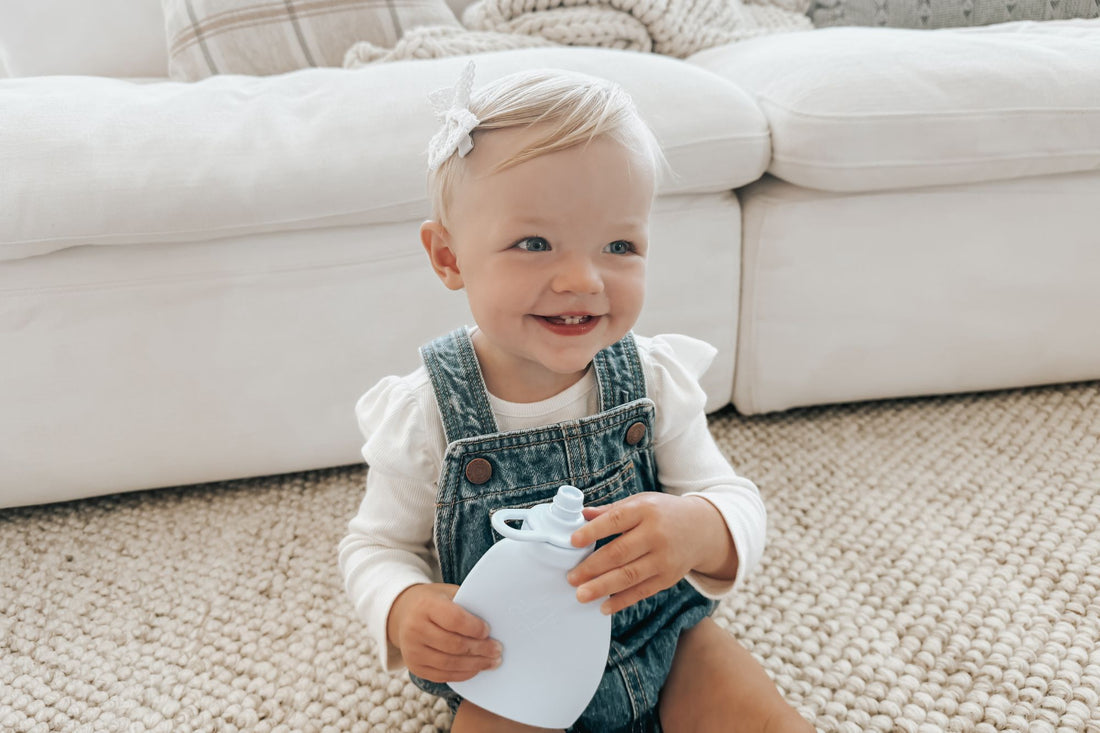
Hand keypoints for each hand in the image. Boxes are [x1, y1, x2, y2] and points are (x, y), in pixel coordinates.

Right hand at [387, 583, 502, 682]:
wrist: (404, 613)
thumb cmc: (434, 601)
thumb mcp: (448, 593)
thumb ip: (467, 605)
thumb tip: (496, 622)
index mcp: (425, 605)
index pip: (454, 619)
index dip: (474, 627)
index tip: (489, 630)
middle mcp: (415, 629)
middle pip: (454, 645)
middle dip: (481, 649)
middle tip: (498, 650)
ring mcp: (412, 650)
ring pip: (449, 663)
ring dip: (475, 664)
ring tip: (492, 662)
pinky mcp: (414, 666)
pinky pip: (442, 675)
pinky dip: (462, 674)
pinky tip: (475, 668)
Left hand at [566, 493, 733, 614]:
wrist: (702, 529)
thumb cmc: (663, 513)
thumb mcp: (640, 502)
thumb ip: (611, 510)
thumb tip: (582, 514)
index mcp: (645, 510)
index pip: (616, 520)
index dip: (593, 531)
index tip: (573, 541)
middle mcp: (656, 535)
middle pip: (620, 553)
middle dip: (593, 567)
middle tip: (571, 578)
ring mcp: (663, 559)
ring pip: (629, 576)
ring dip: (603, 588)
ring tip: (581, 595)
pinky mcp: (668, 578)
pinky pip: (642, 592)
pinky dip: (622, 601)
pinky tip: (604, 607)